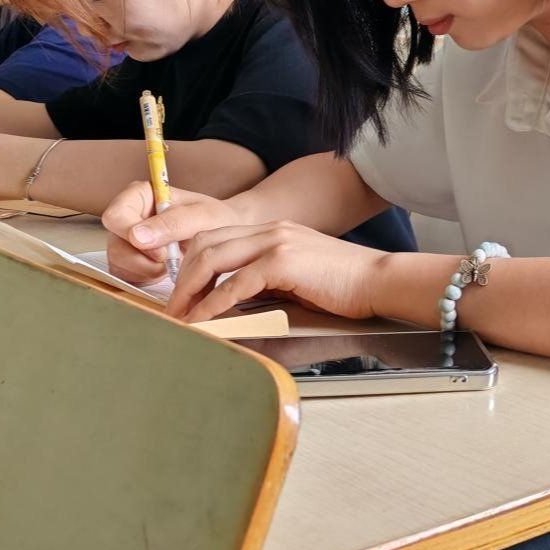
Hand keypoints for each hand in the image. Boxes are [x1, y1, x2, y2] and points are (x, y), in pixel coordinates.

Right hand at [102, 181, 239, 283]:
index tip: (162, 248)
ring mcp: (126, 240)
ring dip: (148, 270)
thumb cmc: (214, 219)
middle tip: (172, 258)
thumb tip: (137, 236)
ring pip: (118, 263)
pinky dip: (147, 278)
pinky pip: (126, 276)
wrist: (224, 237)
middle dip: (144, 258)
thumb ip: (173, 222)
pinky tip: (166, 269)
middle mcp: (128, 216)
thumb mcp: (203, 216)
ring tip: (173, 261)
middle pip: (115, 244)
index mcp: (141, 195)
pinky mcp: (129, 261)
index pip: (115, 216)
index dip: (133, 235)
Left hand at [168, 221, 388, 322]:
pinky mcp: (284, 261)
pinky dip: (213, 303)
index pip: (215, 238)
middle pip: (205, 244)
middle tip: (171, 310)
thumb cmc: (343, 286)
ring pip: (212, 258)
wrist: (378, 280)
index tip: (179, 295)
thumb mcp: (296, 278)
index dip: (189, 266)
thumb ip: (265, 282)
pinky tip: (204, 320)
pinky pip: (234, 283)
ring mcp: (276, 241)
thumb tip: (231, 305)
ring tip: (179, 317)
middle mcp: (270, 229)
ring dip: (189, 290)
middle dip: (180, 279)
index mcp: (272, 230)